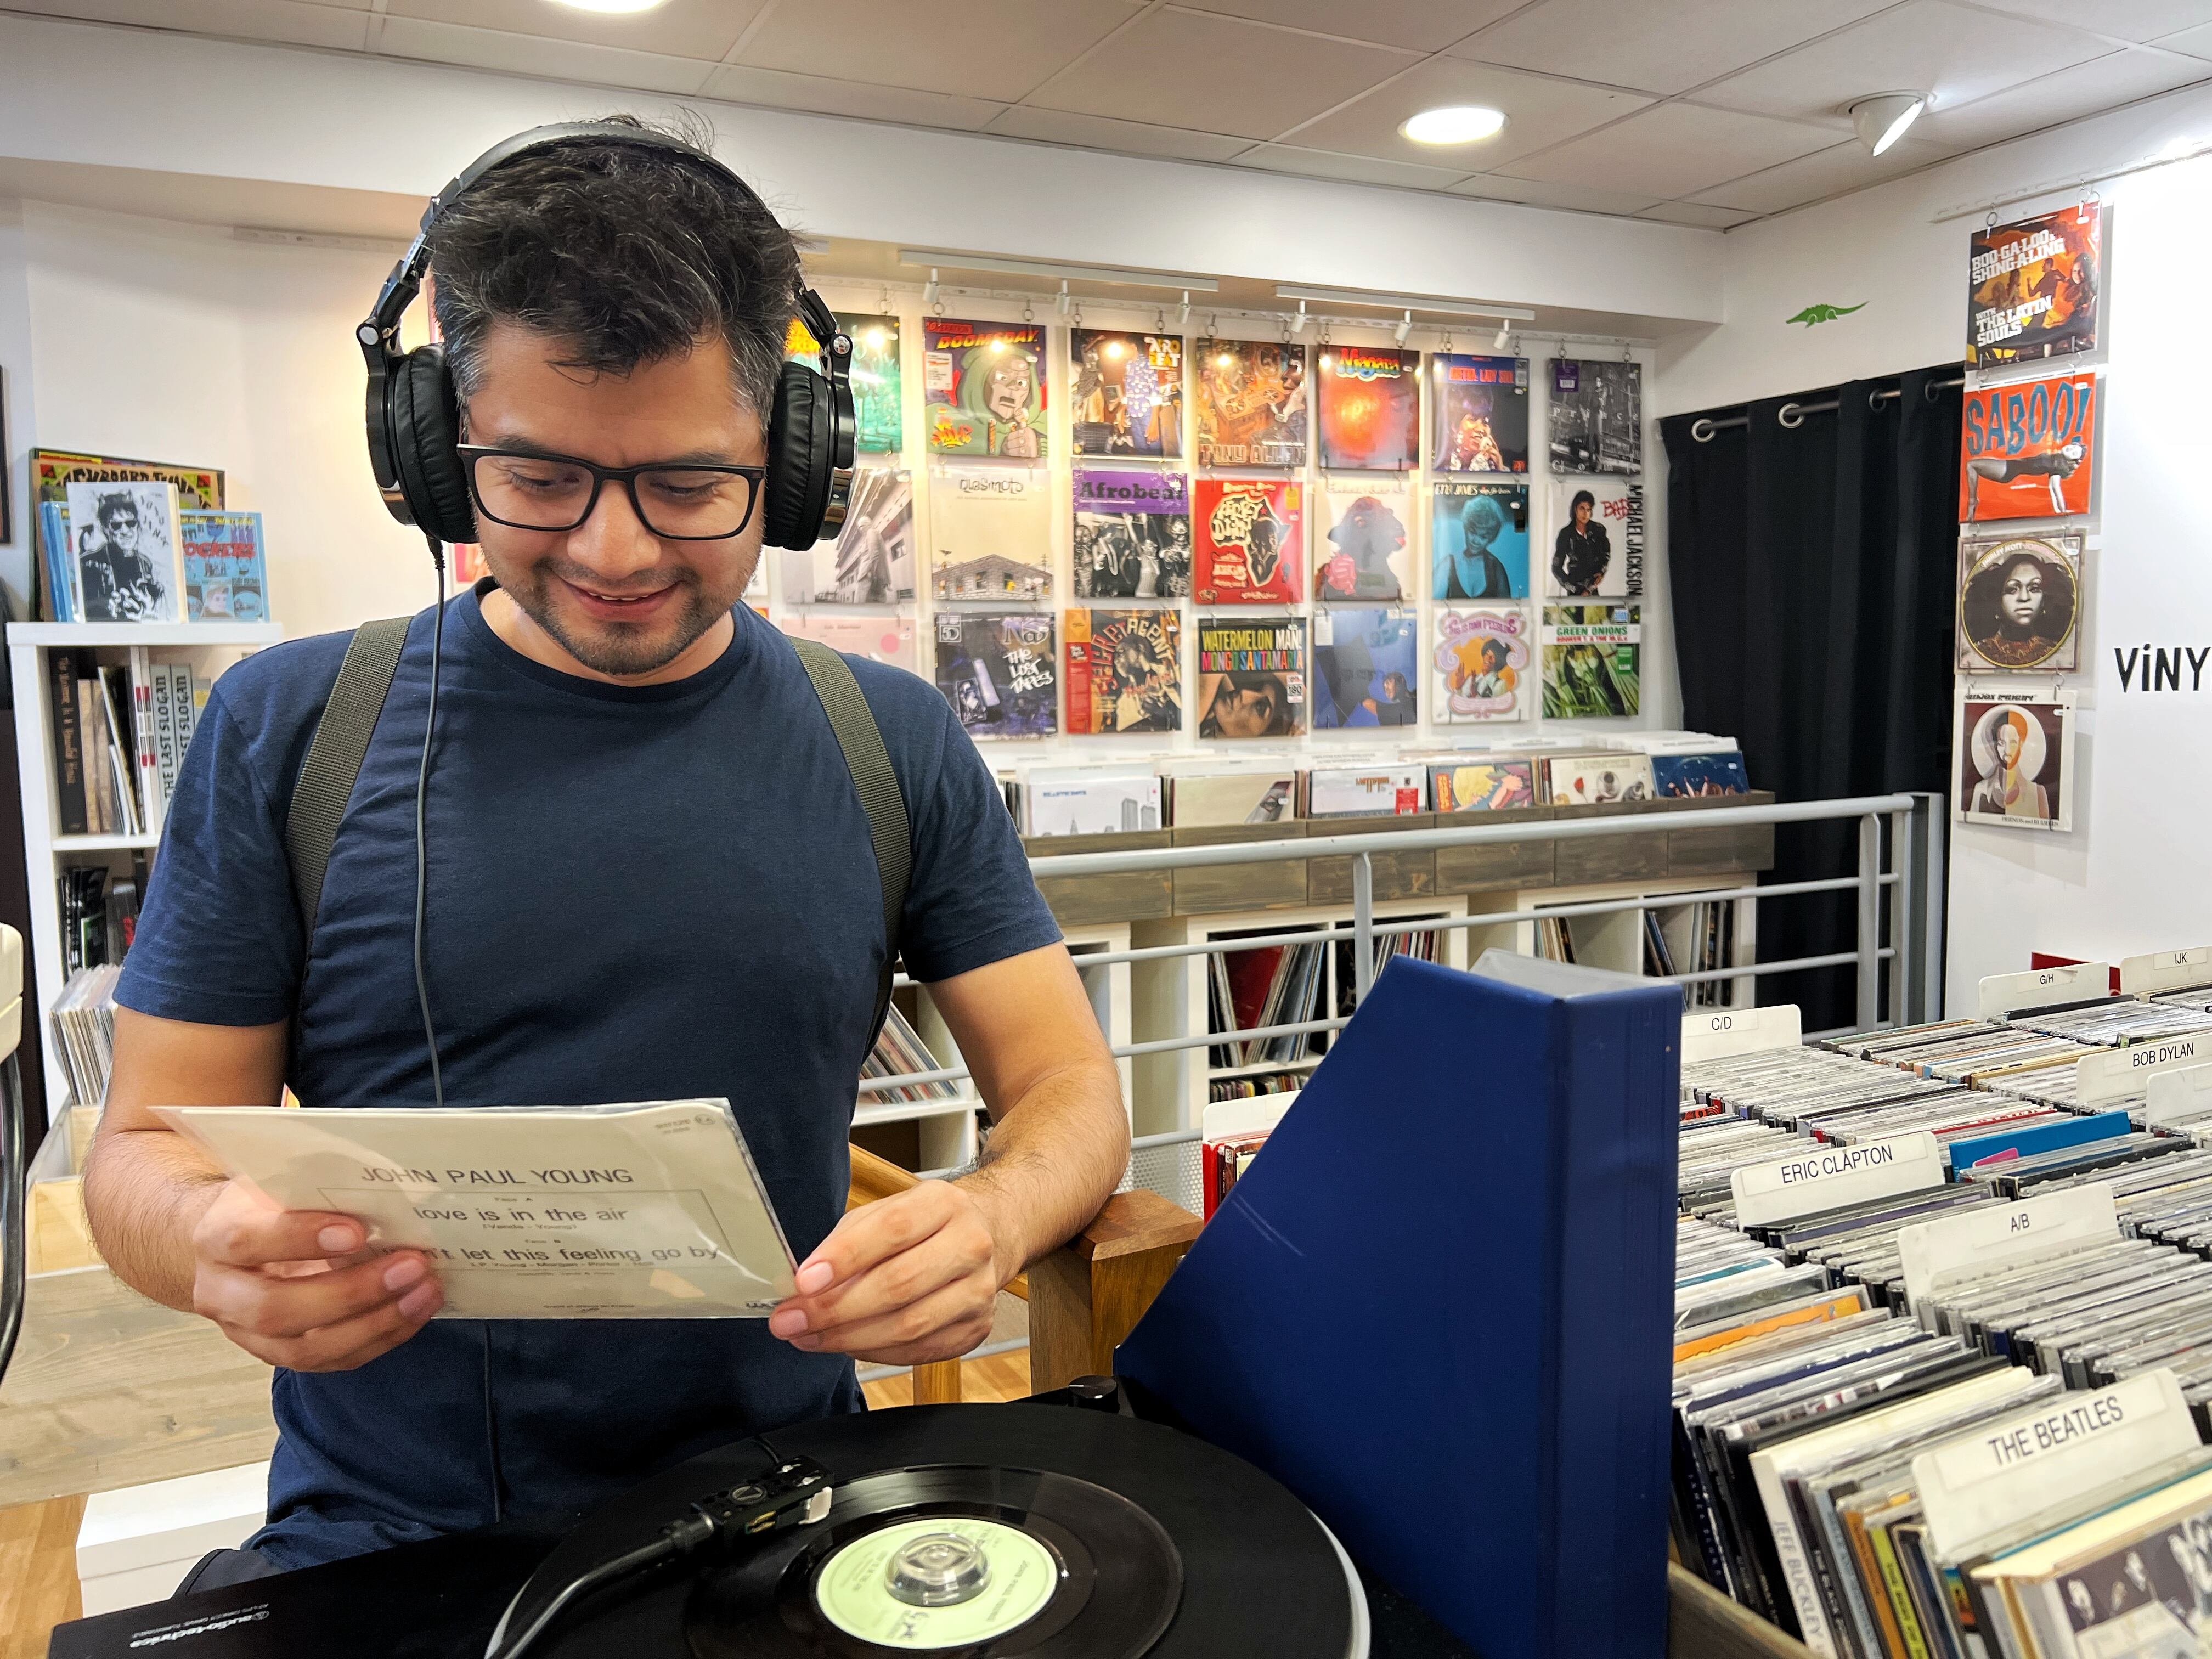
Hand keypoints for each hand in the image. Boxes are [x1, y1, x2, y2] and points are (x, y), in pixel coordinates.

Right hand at [189, 1180, 442, 1371]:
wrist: (236, 1242)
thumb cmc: (271, 1203)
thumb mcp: (281, 1182)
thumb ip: (316, 1186)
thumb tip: (386, 1189)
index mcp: (215, 1237)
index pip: (247, 1240)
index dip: (300, 1237)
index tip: (356, 1231)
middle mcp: (221, 1294)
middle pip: (275, 1309)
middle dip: (350, 1293)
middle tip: (410, 1266)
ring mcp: (248, 1333)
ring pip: (305, 1349)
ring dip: (374, 1323)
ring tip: (423, 1291)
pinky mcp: (280, 1354)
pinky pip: (332, 1360)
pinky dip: (381, 1337)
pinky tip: (415, 1310)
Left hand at [767, 1180, 1013, 1366]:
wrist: (983, 1236)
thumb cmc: (922, 1226)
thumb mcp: (883, 1213)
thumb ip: (845, 1243)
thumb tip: (804, 1285)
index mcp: (943, 1204)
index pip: (893, 1229)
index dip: (844, 1257)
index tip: (803, 1281)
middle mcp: (970, 1244)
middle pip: (900, 1284)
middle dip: (835, 1309)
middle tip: (792, 1320)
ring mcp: (979, 1290)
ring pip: (909, 1325)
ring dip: (849, 1338)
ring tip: (810, 1337)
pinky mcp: (976, 1327)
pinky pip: (919, 1350)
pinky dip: (875, 1352)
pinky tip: (848, 1345)